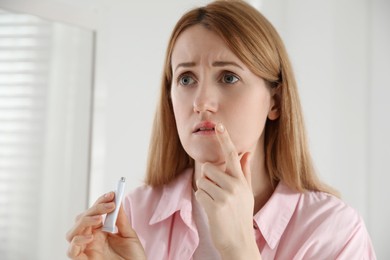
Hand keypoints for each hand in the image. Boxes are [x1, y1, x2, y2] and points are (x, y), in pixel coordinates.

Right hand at [66, 192, 145, 259]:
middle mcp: (91, 239)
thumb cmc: (133, 258)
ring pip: (72, 232)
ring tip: (99, 218)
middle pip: (81, 219)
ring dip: (84, 222)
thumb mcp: (129, 236)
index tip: (112, 194)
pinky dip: (78, 241)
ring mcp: (86, 250)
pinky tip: (91, 237)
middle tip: (109, 205)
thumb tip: (117, 200)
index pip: (95, 212)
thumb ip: (121, 220)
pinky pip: (71, 251)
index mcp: (101, 231)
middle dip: (94, 209)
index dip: (101, 201)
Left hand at [195, 123, 260, 259]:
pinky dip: (202, 200)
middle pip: (208, 168)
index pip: (232, 155)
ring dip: (205, 190)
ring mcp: (225, 196)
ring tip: (216, 201)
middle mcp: (234, 185)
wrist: (238, 241)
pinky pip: (199, 193)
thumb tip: (246, 151)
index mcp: (241, 180)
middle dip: (208, 178)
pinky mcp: (214, 206)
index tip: (219, 126)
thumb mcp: (246, 192)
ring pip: (202, 180)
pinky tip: (212, 210)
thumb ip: (245, 171)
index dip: (225, 139)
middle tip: (217, 192)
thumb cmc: (241, 214)